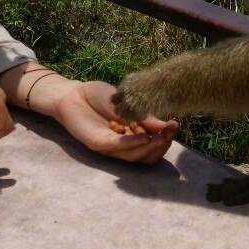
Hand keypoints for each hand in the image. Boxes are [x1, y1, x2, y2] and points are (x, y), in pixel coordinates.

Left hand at [52, 80, 177, 164]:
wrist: (73, 92)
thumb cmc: (98, 97)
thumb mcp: (127, 103)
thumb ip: (143, 116)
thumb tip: (166, 125)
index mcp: (131, 135)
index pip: (152, 144)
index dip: (165, 138)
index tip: (175, 124)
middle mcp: (122, 145)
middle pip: (146, 155)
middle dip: (161, 145)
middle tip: (170, 131)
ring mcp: (110, 146)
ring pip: (134, 156)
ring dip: (150, 147)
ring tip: (161, 136)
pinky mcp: (98, 143)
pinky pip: (118, 147)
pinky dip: (132, 144)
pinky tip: (143, 138)